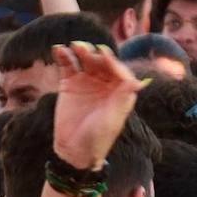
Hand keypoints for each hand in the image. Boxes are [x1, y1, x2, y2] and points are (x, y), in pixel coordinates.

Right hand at [51, 42, 143, 169]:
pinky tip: (58, 50)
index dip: (112, 62)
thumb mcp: (112, 119)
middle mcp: (104, 82)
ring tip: (74, 46)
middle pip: (101, 62)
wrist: (74, 151)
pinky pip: (67, 66)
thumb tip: (138, 82)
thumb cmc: (98, 138)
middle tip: (85, 49)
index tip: (104, 54)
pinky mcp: (69, 84)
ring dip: (80, 51)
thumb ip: (123, 98)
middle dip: (95, 54)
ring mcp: (86, 81)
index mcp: (120, 89)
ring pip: (85, 60)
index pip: (118, 70)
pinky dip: (63, 57)